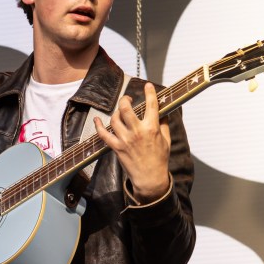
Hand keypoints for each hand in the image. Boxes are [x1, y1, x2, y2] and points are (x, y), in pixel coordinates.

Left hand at [94, 82, 170, 202]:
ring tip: (120, 112)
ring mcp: (125, 140)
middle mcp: (137, 132)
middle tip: (128, 99)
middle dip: (125, 99)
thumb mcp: (166, 140)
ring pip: (115, 119)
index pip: (151, 105)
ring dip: (116, 112)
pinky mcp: (116, 147)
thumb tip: (162, 111)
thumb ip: (163, 124)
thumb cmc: (159, 159)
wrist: (150, 178)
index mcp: (152, 128)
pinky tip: (97, 119)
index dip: (150, 92)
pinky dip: (98, 126)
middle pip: (126, 108)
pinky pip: (103, 134)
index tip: (148, 85)